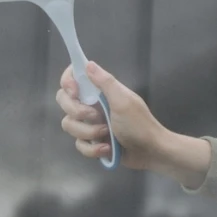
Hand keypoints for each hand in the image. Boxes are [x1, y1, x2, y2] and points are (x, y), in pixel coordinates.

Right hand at [57, 61, 209, 186]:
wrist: (151, 152)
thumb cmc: (140, 124)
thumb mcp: (123, 101)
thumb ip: (105, 82)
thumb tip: (88, 63)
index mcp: (101, 92)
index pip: (75, 79)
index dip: (68, 82)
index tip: (74, 91)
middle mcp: (93, 106)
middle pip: (65, 102)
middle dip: (77, 112)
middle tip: (97, 116)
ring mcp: (91, 125)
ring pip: (70, 125)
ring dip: (89, 132)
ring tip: (107, 134)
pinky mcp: (93, 143)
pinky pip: (79, 144)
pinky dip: (93, 149)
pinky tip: (108, 149)